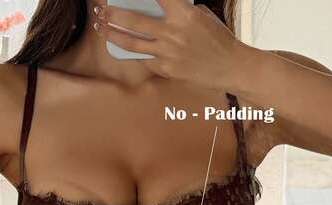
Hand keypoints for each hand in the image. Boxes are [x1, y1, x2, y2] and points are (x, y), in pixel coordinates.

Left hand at [94, 0, 247, 89]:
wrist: (229, 66)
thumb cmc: (217, 38)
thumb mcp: (200, 15)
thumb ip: (178, 10)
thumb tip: (155, 8)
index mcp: (183, 13)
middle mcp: (172, 33)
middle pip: (133, 21)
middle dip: (113, 14)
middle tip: (101, 9)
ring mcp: (168, 53)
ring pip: (132, 44)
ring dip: (113, 34)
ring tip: (102, 28)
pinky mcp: (167, 69)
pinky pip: (146, 59)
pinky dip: (137, 52)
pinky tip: (128, 48)